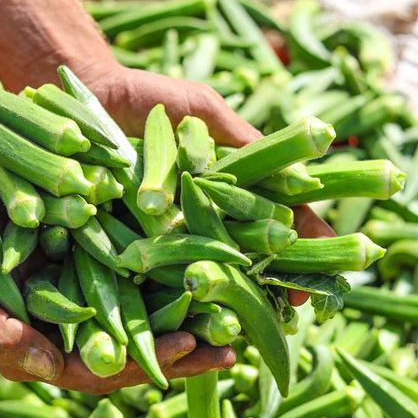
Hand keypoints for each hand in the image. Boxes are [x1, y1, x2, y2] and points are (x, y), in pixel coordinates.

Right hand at [0, 233, 234, 394]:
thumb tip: (48, 368)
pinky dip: (174, 278)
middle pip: (136, 352)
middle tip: (228, 350)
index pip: (101, 371)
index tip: (185, 348)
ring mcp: (91, 298)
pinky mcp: (101, 264)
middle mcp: (77, 330)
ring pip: (146, 319)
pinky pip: (141, 277)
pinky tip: (211, 270)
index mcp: (48, 350)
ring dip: (190, 323)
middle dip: (182, 355)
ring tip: (237, 321)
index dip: (143, 363)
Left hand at [81, 64, 336, 305]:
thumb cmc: (146, 98)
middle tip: (297, 303)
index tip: (334, 257)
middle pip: (248, 252)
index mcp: (226, 186)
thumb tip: (299, 171)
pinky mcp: (129, 243)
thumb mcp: (200, 109)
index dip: (305, 237)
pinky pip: (156, 273)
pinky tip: (194, 312)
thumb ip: (241, 137)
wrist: (83, 100)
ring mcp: (166, 234)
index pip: (276, 216)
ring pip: (207, 270)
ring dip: (233, 295)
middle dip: (275, 278)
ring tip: (256, 319)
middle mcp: (201, 216)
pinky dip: (175, 293)